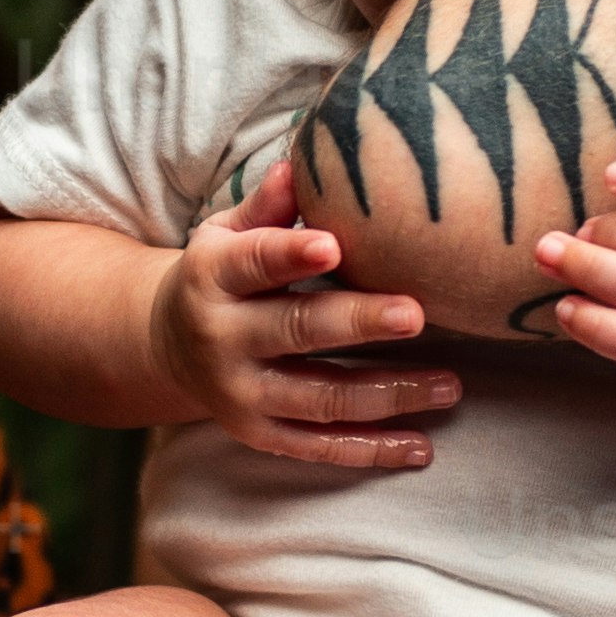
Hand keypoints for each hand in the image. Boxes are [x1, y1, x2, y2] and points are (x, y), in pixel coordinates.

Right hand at [146, 158, 460, 473]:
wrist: (166, 346)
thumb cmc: (220, 274)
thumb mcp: (226, 233)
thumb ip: (267, 207)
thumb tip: (298, 166)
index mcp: (212, 278)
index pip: (252, 263)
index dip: (290, 254)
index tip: (333, 244)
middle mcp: (221, 340)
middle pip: (295, 330)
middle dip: (357, 323)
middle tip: (415, 314)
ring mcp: (241, 395)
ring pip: (320, 398)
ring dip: (389, 393)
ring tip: (449, 385)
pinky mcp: (261, 435)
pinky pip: (320, 448)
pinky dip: (372, 450)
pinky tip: (422, 448)